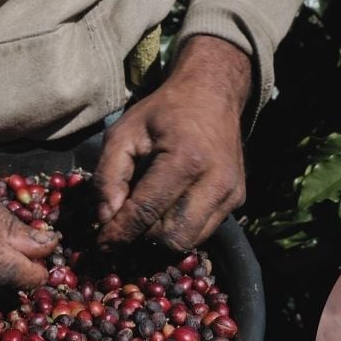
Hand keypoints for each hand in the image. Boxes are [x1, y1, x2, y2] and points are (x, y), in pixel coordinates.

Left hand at [95, 35, 250, 249]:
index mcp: (185, 160)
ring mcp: (232, 193)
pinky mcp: (238, 199)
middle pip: (172, 238)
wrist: (213, 94)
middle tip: (124, 227)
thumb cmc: (163, 112)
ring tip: (145, 216)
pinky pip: (203, 230)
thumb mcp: (123, 133)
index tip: (101, 245)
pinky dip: (180, 228)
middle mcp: (216, 181)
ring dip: (161, 237)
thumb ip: (108, 177)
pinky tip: (167, 208)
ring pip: (190, 241)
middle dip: (143, 239)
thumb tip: (105, 219)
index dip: (120, 234)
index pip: (147, 212)